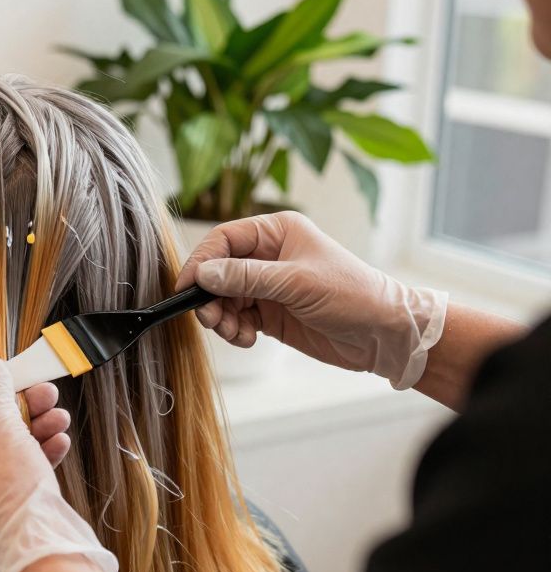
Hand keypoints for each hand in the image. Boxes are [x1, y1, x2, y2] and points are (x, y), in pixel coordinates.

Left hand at [0, 356, 117, 571]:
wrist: (40, 549)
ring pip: (3, 448)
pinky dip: (37, 454)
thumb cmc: (9, 486)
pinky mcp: (1, 511)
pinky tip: (60, 441)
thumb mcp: (0, 425)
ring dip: (34, 426)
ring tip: (60, 414)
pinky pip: (15, 472)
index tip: (5, 372)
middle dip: (17, 406)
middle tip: (44, 390)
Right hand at [176, 210, 446, 389]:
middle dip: (210, 296)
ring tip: (234, 333)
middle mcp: (268, 256)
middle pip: (218, 271)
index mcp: (276, 232)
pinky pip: (236, 318)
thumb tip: (203, 273)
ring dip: (220, 317)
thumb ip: (247, 277)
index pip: (224, 239)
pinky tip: (248, 339)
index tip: (187, 286)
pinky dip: (233, 330)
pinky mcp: (269, 313)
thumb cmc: (353, 295)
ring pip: (223, 297)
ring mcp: (268, 286)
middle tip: (211, 318)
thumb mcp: (297, 283)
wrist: (384, 335)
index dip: (202, 261)